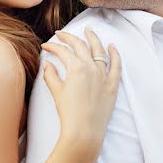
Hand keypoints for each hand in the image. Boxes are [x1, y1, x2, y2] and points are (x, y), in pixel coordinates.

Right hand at [42, 28, 120, 155]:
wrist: (84, 132)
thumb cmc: (68, 113)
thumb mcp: (56, 92)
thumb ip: (51, 74)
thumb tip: (48, 64)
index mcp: (76, 68)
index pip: (63, 51)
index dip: (53, 47)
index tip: (46, 47)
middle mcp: (91, 68)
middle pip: (80, 46)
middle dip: (69, 37)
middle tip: (61, 34)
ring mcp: (103, 75)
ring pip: (99, 50)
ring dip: (93, 38)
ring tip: (88, 30)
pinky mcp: (112, 85)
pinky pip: (116, 66)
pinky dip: (115, 54)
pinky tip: (112, 46)